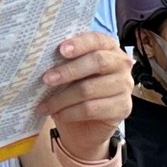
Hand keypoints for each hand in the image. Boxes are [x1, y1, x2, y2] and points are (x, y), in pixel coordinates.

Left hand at [34, 32, 133, 158]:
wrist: (84, 126)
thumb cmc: (74, 91)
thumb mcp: (68, 73)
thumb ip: (63, 61)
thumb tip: (41, 56)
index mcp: (108, 47)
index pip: (97, 40)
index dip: (80, 44)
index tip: (61, 50)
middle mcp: (121, 64)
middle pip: (98, 62)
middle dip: (68, 70)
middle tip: (46, 79)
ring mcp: (125, 86)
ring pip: (89, 89)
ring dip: (61, 98)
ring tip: (44, 105)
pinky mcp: (123, 107)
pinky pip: (91, 109)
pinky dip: (69, 112)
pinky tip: (57, 114)